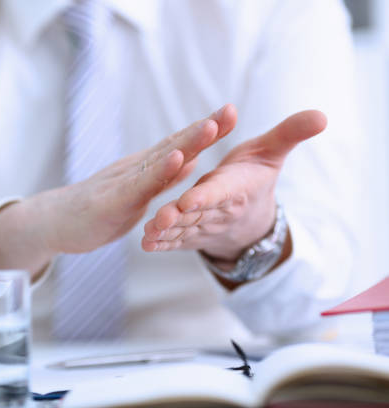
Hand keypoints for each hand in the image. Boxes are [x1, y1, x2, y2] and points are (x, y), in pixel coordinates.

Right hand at [0, 105, 236, 277]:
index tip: (231, 114)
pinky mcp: (113, 200)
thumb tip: (190, 160)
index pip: (180, 146)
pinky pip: (140, 185)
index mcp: (145, 169)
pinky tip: (176, 158)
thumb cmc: (97, 210)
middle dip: (205, 128)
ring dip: (187, 142)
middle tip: (231, 109)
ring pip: (160, 159)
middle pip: (175, 145)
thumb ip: (162, 179)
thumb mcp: (137, 194)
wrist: (55, 222)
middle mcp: (137, 169)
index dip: (206, 130)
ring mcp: (124, 182)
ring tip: (211, 125)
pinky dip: (160, 171)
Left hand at [141, 109, 326, 263]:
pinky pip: (176, 241)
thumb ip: (291, 133)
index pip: (220, 192)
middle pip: (197, 214)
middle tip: (160, 217)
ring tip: (148, 232)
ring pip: (183, 229)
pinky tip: (145, 244)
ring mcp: (203, 226)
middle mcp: (219, 211)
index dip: (206, 196)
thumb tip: (323, 115)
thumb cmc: (254, 178)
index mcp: (236, 189)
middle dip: (179, 216)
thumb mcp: (272, 153)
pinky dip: (161, 244)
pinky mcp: (191, 236)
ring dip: (166, 233)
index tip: (189, 199)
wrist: (249, 220)